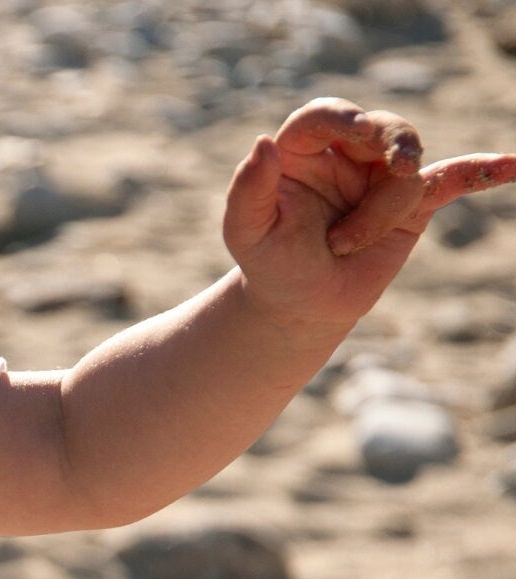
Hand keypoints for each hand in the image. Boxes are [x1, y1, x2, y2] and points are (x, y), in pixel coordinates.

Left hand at [222, 97, 515, 329]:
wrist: (301, 305)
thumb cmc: (269, 263)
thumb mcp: (246, 231)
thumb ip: (248, 189)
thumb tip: (262, 142)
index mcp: (302, 149)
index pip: (325, 115)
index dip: (345, 117)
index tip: (360, 130)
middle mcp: (346, 153)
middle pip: (382, 131)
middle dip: (387, 157)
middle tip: (383, 188)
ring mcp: (382, 176)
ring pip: (409, 169)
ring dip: (385, 210)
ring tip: (346, 246)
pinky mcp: (413, 204)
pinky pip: (452, 180)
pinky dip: (482, 171)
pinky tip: (510, 165)